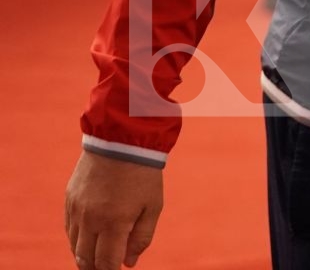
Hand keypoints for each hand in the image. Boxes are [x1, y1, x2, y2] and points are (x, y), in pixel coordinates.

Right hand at [66, 151, 163, 269]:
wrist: (122, 140)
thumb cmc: (143, 174)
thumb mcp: (153, 206)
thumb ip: (141, 237)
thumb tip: (129, 263)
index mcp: (114, 223)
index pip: (106, 262)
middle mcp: (90, 220)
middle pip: (85, 259)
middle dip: (95, 268)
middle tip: (106, 268)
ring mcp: (76, 210)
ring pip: (74, 246)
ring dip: (85, 255)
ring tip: (98, 258)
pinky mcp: (69, 200)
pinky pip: (69, 229)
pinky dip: (78, 239)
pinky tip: (89, 239)